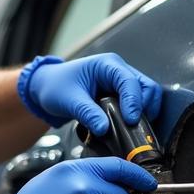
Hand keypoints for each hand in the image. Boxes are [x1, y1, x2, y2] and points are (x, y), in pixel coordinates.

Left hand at [21, 53, 161, 134]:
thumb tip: (104, 128)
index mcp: (107, 65)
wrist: (47, 88)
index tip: (131, 120)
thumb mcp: (69, 100)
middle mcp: (118, 71)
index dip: (134, 102)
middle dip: (145, 107)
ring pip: (146, 96)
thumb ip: (87, 113)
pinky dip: (138, 116)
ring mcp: (120, 83)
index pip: (129, 81)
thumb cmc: (55, 86)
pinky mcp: (119, 96)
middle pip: (146, 87)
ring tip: (134, 128)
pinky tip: (129, 127)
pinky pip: (137, 104)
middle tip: (136, 126)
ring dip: (144, 112)